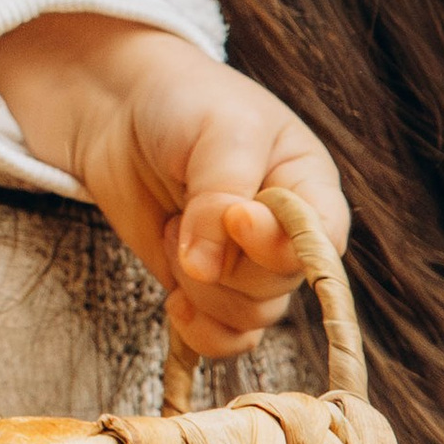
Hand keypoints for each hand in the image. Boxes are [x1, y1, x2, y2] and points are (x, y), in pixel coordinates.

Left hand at [0, 15, 349, 368]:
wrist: (121, 108)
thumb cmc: (183, 103)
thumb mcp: (217, 131)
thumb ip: (219, 196)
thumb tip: (206, 268)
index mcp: (308, 185)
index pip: (322, 243)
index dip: (280, 244)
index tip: (237, 216)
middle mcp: (286, 233)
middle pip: (278, 287)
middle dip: (224, 261)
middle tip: (187, 210)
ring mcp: (247, 265)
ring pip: (249, 317)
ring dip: (200, 286)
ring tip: (175, 228)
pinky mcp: (207, 288)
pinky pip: (224, 339)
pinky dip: (199, 330)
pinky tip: (174, 301)